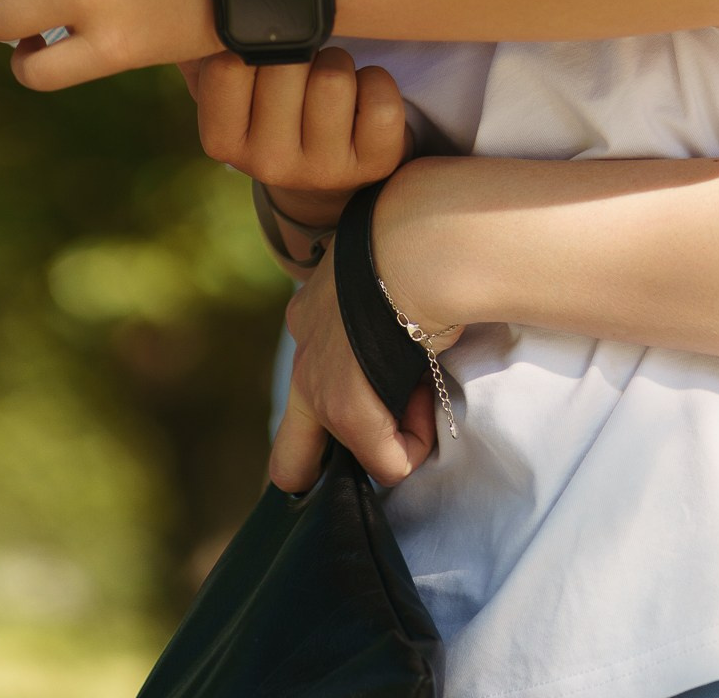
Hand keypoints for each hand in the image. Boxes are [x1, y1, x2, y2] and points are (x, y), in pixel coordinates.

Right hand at [194, 46, 409, 223]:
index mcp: (222, 140)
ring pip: (334, 77)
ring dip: (339, 63)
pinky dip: (377, 82)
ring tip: (330, 81)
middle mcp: (267, 163)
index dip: (252, 39)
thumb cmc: (272, 106)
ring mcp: (322, 170)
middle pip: (287, 64)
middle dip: (302, 46)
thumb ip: (206, 46)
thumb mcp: (230, 86)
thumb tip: (202, 1)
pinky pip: (381, 97)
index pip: (228, 66)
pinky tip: (362, 99)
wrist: (322, 169)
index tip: (262, 48)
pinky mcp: (373, 164)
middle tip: (302, 66)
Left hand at [269, 242, 437, 491]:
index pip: (312, 370)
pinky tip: (428, 394)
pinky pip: (390, 463)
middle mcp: (304, 354)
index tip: (385, 378)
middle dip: (321, 473)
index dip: (346, 387)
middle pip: (290, 458)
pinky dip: (417, 442)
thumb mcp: (385, 277)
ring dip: (398, 432)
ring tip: (425, 382)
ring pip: (359, 454)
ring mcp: (318, 387)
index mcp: (313, 314)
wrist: (417, 244)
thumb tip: (405, 352)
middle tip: (374, 450)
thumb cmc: (416, 247)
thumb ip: (377, 314)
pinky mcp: (346, 412)